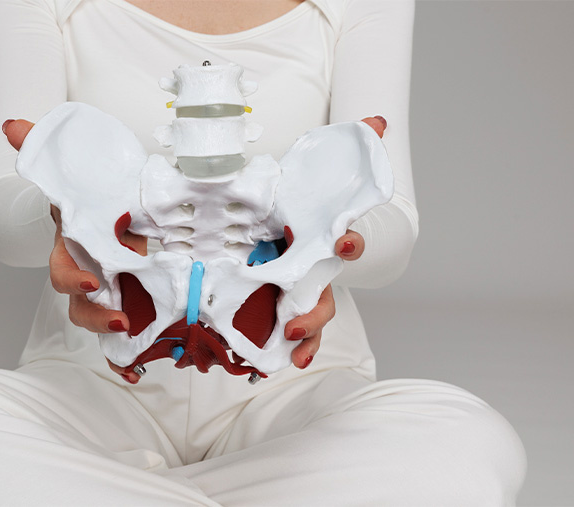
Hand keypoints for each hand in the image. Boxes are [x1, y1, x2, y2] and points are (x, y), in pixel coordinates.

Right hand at [3, 119, 147, 383]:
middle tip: (119, 318)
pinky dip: (124, 358)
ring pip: (98, 321)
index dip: (73, 277)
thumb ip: (47, 151)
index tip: (93, 282)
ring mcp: (109, 291)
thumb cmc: (105, 194)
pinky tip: (134, 370)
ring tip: (132, 345)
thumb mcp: (86, 172)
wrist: (136, 207)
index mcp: (77, 245)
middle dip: (94, 315)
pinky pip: (121, 339)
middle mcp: (89, 271)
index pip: (64, 267)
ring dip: (109, 336)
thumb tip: (12, 126)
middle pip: (79, 304)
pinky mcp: (131, 304)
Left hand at [283, 114, 383, 369]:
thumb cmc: (295, 200)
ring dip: (302, 339)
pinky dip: (286, 347)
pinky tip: (272, 362)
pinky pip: (286, 331)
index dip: (348, 244)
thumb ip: (343, 145)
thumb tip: (378, 120)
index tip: (343, 245)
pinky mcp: (276, 303)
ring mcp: (297, 289)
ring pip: (308, 322)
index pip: (342, 243)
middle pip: (324, 296)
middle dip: (315, 313)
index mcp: (319, 239)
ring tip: (288, 352)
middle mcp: (313, 269)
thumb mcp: (305, 172)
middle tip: (297, 322)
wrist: (272, 220)